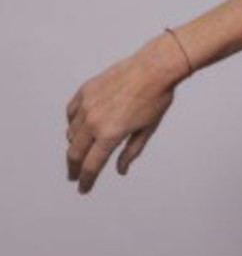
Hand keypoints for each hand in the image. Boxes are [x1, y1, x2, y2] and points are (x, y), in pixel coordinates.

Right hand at [65, 34, 185, 193]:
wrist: (155, 67)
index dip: (86, 180)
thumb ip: (131, 152)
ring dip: (74, 146)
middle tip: (75, 176)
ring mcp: (87, 105)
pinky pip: (71, 113)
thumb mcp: (147, 129)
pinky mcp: (85, 91)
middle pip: (75, 153)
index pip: (92, 165)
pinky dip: (72, 124)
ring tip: (83, 151)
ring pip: (71, 133)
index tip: (83, 188)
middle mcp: (94, 120)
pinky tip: (80, 128)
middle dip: (74, 168)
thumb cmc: (156, 98)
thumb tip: (120, 170)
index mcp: (111, 133)